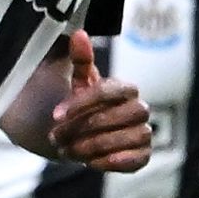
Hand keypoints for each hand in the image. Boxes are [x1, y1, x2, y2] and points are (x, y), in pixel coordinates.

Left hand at [43, 30, 152, 171]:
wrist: (85, 134)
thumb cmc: (83, 106)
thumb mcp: (79, 82)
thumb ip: (81, 60)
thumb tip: (79, 34)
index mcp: (125, 89)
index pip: (108, 91)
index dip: (81, 102)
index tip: (55, 115)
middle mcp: (139, 109)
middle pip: (118, 116)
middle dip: (84, 128)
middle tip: (55, 137)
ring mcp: (143, 133)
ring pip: (126, 139)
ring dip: (93, 146)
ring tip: (67, 151)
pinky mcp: (142, 155)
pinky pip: (136, 160)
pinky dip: (114, 162)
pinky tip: (90, 163)